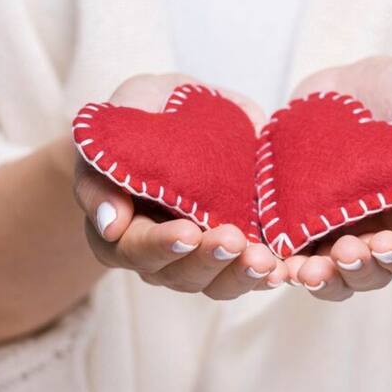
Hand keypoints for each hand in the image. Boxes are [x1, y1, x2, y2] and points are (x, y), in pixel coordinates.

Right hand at [73, 74, 287, 298]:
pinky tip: (283, 269)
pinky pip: (246, 276)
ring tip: (265, 260)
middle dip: (207, 259)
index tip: (187, 232)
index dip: (159, 245)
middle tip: (233, 240)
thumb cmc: (149, 108)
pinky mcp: (232, 254)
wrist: (194, 110)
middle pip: (176, 273)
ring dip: (239, 274)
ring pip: (214, 283)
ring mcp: (195, 258)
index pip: (131, 248)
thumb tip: (109, 224)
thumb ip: (108, 157)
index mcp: (119, 224)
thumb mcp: (125, 110)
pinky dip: (265, 276)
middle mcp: (156, 252)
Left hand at [284, 56, 391, 299]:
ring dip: (317, 276)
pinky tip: (268, 255)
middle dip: (356, 270)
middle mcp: (378, 232)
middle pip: (370, 273)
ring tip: (302, 269)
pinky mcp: (298, 214)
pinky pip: (287, 245)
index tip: (385, 244)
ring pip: (328, 270)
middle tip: (344, 253)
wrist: (364, 80)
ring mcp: (336, 227)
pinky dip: (279, 256)